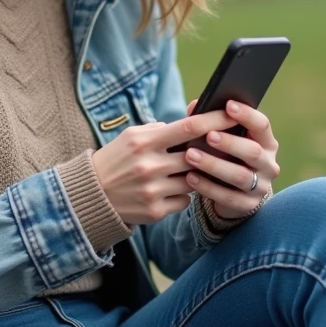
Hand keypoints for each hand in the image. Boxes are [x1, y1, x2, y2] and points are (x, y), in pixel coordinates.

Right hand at [91, 106, 240, 225]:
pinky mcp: (155, 211)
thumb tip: (193, 121)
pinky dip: (184, 193)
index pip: (188, 128)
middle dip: (213, 152)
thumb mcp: (132, 136)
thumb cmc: (118, 159)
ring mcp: (153, 191)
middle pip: (197, 156)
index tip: (233, 115)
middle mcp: (150, 166)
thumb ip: (160, 129)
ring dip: (197, 174)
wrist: (92, 195)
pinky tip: (172, 188)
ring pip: (194, 180)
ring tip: (190, 169)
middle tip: (223, 148)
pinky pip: (185, 199)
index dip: (214, 120)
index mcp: (145, 142)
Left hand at [183, 100, 279, 218]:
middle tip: (208, 135)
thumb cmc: (227, 156)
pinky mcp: (248, 205)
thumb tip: (194, 106)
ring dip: (214, 165)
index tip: (228, 105)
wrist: (234, 193)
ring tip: (190, 155)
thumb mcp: (225, 139)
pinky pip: (228, 197)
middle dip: (230, 143)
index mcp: (266, 142)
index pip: (262, 125)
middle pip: (253, 152)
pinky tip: (190, 177)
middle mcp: (269, 164)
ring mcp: (261, 186)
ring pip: (240, 176)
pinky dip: (207, 186)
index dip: (247, 115)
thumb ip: (211, 122)